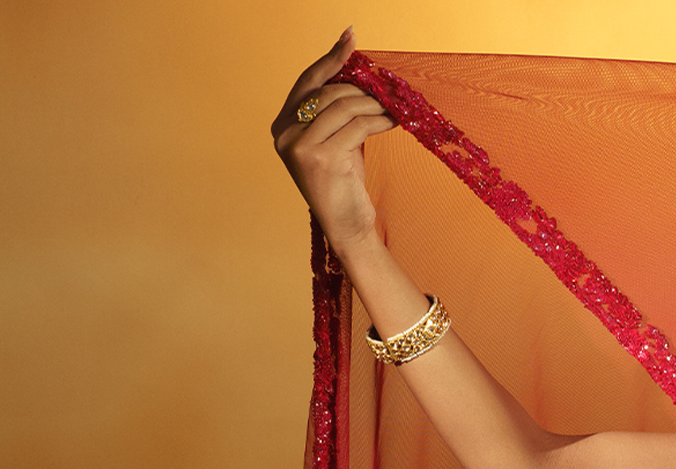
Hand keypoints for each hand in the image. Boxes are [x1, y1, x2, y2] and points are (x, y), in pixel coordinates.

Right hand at [272, 29, 393, 249]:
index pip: (307, 81)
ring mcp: (299, 146)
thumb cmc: (342, 182)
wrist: (346, 225)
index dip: (330, 58)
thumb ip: (336, 109)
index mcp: (281, 125)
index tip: (351, 37)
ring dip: (375, 105)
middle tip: (387, 93)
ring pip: (346, 106)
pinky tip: (393, 121)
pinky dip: (380, 120)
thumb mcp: (334, 139)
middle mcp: (283, 134)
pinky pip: (358, 125)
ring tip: (392, 109)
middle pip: (330, 92)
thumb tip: (357, 71)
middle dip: (363, 89)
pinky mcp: (320, 157)